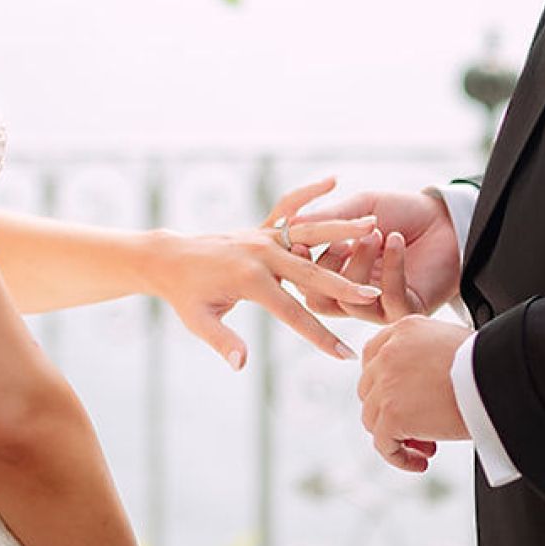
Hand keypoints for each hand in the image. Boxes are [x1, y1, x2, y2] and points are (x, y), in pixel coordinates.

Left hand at [152, 177, 383, 369]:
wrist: (170, 258)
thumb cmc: (185, 294)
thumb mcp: (198, 321)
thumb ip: (223, 341)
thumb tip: (242, 364)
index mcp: (249, 280)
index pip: (293, 314)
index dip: (320, 337)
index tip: (344, 354)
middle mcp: (261, 253)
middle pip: (311, 272)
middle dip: (344, 286)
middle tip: (374, 296)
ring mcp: (263, 236)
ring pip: (310, 232)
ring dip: (342, 230)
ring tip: (374, 228)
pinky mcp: (263, 227)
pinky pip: (289, 207)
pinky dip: (309, 192)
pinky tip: (333, 180)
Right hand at [295, 186, 462, 314]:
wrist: (447, 219)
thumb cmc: (403, 212)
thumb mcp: (362, 208)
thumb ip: (331, 219)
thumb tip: (293, 225)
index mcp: (339, 268)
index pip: (307, 278)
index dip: (301, 263)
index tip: (300, 241)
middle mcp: (354, 291)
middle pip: (321, 301)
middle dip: (326, 271)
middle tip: (339, 242)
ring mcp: (380, 304)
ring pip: (351, 302)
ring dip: (360, 265)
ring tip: (374, 234)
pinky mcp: (407, 311)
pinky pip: (388, 298)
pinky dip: (391, 267)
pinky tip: (395, 241)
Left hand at [359, 231, 470, 472]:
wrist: (498, 376)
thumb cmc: (488, 362)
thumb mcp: (451, 340)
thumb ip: (426, 353)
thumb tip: (422, 382)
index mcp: (404, 330)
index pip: (373, 355)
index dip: (381, 381)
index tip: (398, 398)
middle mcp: (388, 354)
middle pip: (370, 390)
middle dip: (391, 411)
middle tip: (420, 427)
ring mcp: (387, 385)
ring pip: (373, 419)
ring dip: (397, 436)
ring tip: (427, 447)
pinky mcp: (392, 415)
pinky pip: (384, 444)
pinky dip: (399, 457)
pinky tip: (421, 462)